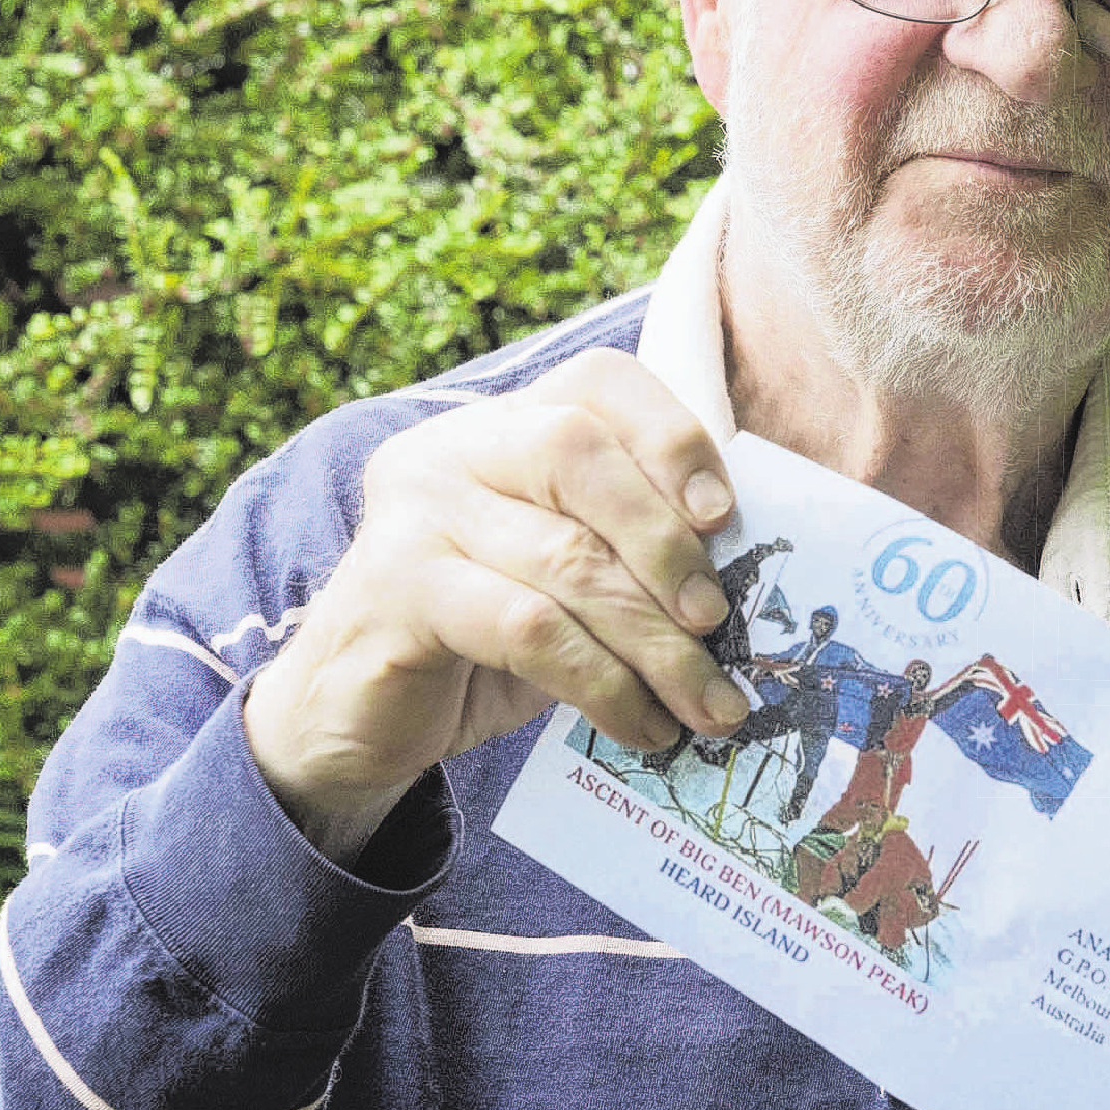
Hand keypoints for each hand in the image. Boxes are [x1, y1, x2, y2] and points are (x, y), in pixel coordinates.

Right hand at [242, 349, 748, 865]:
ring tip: (709, 704)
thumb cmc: (489, 632)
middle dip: (666, 545)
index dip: (671, 437)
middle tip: (718, 623)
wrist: (357, 708)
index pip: (599, 383)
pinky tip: (642, 726)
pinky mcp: (398, 590)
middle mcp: (452, 447)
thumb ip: (634, 548)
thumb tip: (752, 578)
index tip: (725, 515)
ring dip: (656, 644)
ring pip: (566, 559)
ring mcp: (416, 513)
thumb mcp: (569, 573)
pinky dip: (604, 684)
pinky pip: (528, 628)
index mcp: (506, 422)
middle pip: (579, 455)